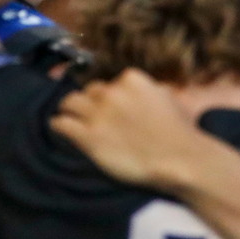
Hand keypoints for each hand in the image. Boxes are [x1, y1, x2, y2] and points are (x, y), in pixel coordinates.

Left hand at [52, 69, 195, 188]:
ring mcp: (98, 114)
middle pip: (90, 90)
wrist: (178, 159)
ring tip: (71, 118)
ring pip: (70, 102)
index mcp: (132, 79)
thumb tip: (149, 90)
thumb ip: (153, 90)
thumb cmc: (180, 132)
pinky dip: (59, 125)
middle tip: (96, 117)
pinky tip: (60, 129)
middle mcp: (112, 92)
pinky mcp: (88, 136)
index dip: (113, 95)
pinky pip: (61, 123)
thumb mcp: (170, 98)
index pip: (112, 82)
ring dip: (70, 110)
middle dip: (93, 102)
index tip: (115, 107)